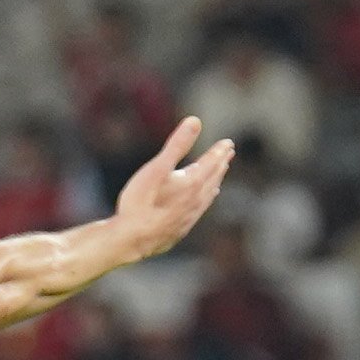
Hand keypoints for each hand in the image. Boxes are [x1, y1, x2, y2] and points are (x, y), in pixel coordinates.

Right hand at [110, 117, 233, 264]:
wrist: (131, 239)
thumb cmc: (140, 202)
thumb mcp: (157, 168)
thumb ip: (177, 144)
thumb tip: (195, 120)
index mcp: (192, 182)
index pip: (211, 162)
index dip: (219, 151)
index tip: (228, 143)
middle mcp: (196, 199)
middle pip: (213, 177)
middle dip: (220, 164)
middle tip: (228, 154)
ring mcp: (190, 216)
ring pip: (208, 195)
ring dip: (215, 182)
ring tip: (219, 175)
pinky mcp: (181, 229)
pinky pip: (200, 210)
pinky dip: (206, 201)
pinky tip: (203, 203)